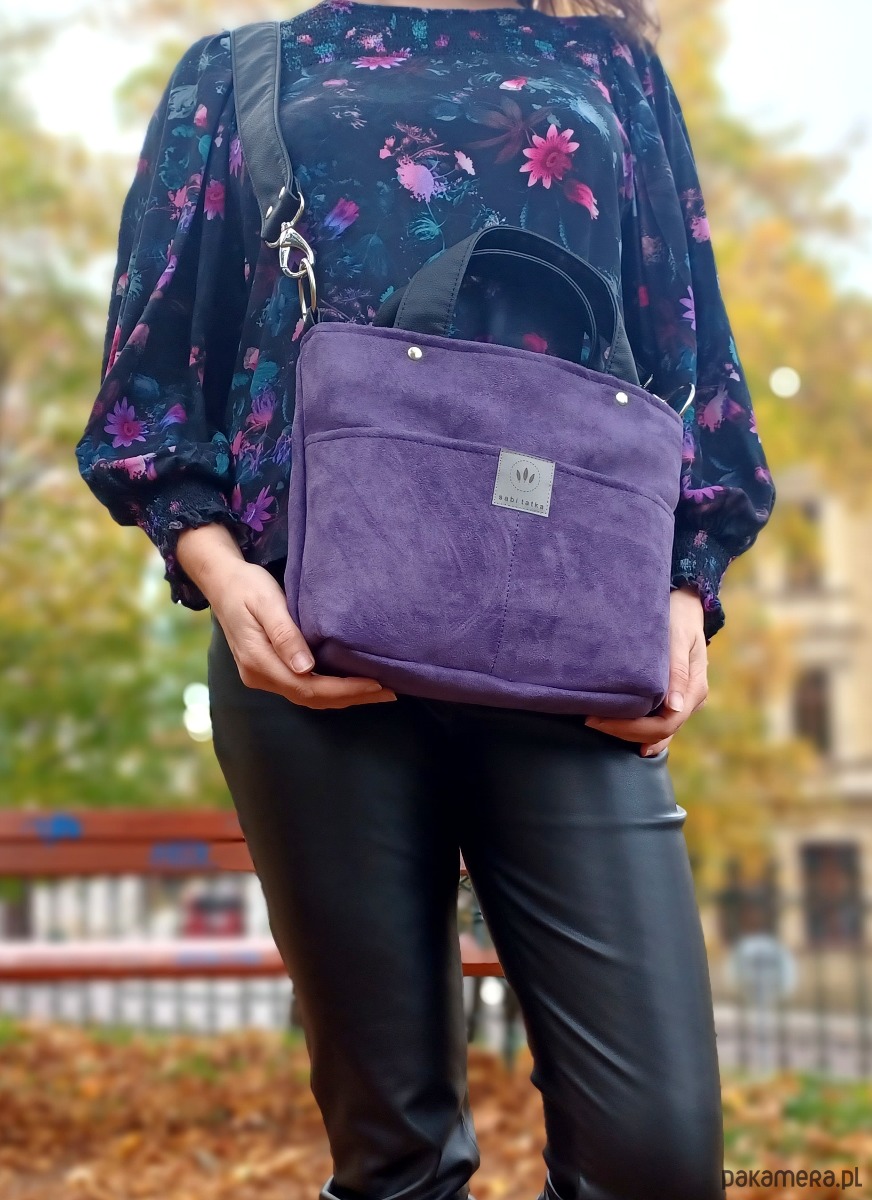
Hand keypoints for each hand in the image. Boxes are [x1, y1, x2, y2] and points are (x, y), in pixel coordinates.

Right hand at [177, 523, 397, 709]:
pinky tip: (350, 683)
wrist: (221, 581)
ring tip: (377, 691)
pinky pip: (302, 688)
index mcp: (258, 661)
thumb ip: (285, 635)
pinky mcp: (268, 670)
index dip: (344, 690)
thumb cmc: (246, 585)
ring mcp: (261, 676)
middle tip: (388, 692)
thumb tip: (306, 668)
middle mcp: (259, 676)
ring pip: (308, 697)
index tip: (376, 684)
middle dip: (351, 698)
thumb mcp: (266, 602)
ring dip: (342, 697)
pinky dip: (329, 689)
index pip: (308, 688)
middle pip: (311, 699)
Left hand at [584, 585, 707, 755]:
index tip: (600, 719)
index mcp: (694, 690)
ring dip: (629, 734)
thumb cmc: (678, 617)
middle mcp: (689, 700)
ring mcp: (681, 700)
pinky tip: (619, 732)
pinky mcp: (671, 696)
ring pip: (657, 732)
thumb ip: (677, 671)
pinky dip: (637, 730)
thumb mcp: (678, 638)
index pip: (665, 724)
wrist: (685, 603)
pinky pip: (656, 722)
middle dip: (625, 732)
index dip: (632, 728)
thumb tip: (674, 708)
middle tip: (591, 721)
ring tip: (599, 726)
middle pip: (659, 732)